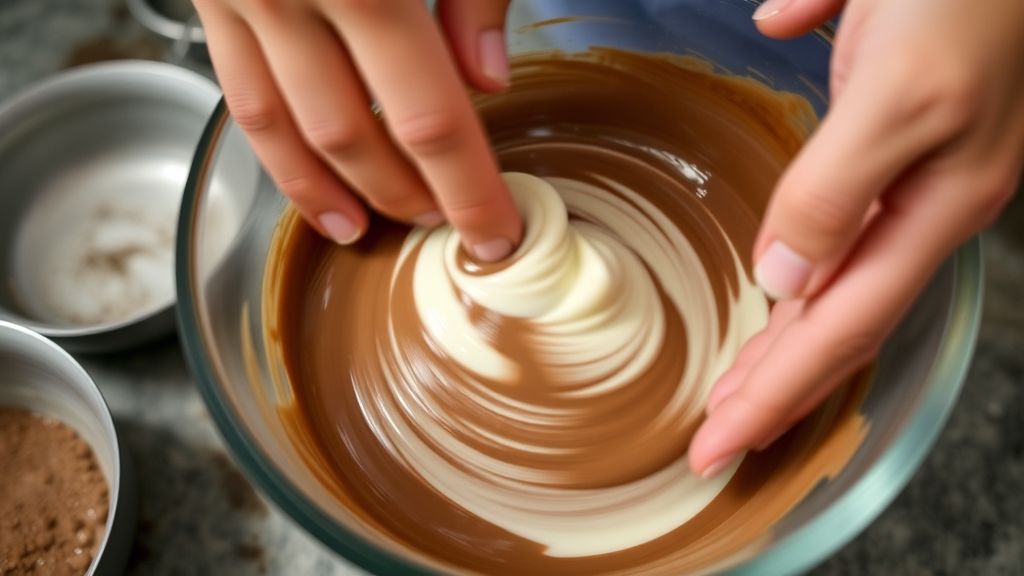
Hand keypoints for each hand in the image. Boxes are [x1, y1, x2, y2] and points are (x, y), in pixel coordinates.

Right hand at [193, 0, 521, 260]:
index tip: (496, 237)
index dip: (467, 190)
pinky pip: (241, 97)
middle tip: (444, 219)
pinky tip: (308, 183)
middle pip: (354, 136)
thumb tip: (489, 79)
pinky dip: (276, 151)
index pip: (429, 119)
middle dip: (404, 192)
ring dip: (331, 191)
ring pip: (286, 130)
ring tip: (365, 229)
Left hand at [690, 0, 1023, 476]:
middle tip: (717, 443)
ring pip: (837, 287)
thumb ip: (839, 188)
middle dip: (777, 389)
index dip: (777, 394)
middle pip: (840, 323)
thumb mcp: (904, 92)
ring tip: (740, 387)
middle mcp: (925, 208)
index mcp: (935, 207)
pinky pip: (836, 234)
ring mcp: (911, 179)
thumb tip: (785, 278)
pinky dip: (798, 277)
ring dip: (785, 341)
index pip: (839, 329)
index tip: (718, 448)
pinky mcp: (890, 143)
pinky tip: (776, 294)